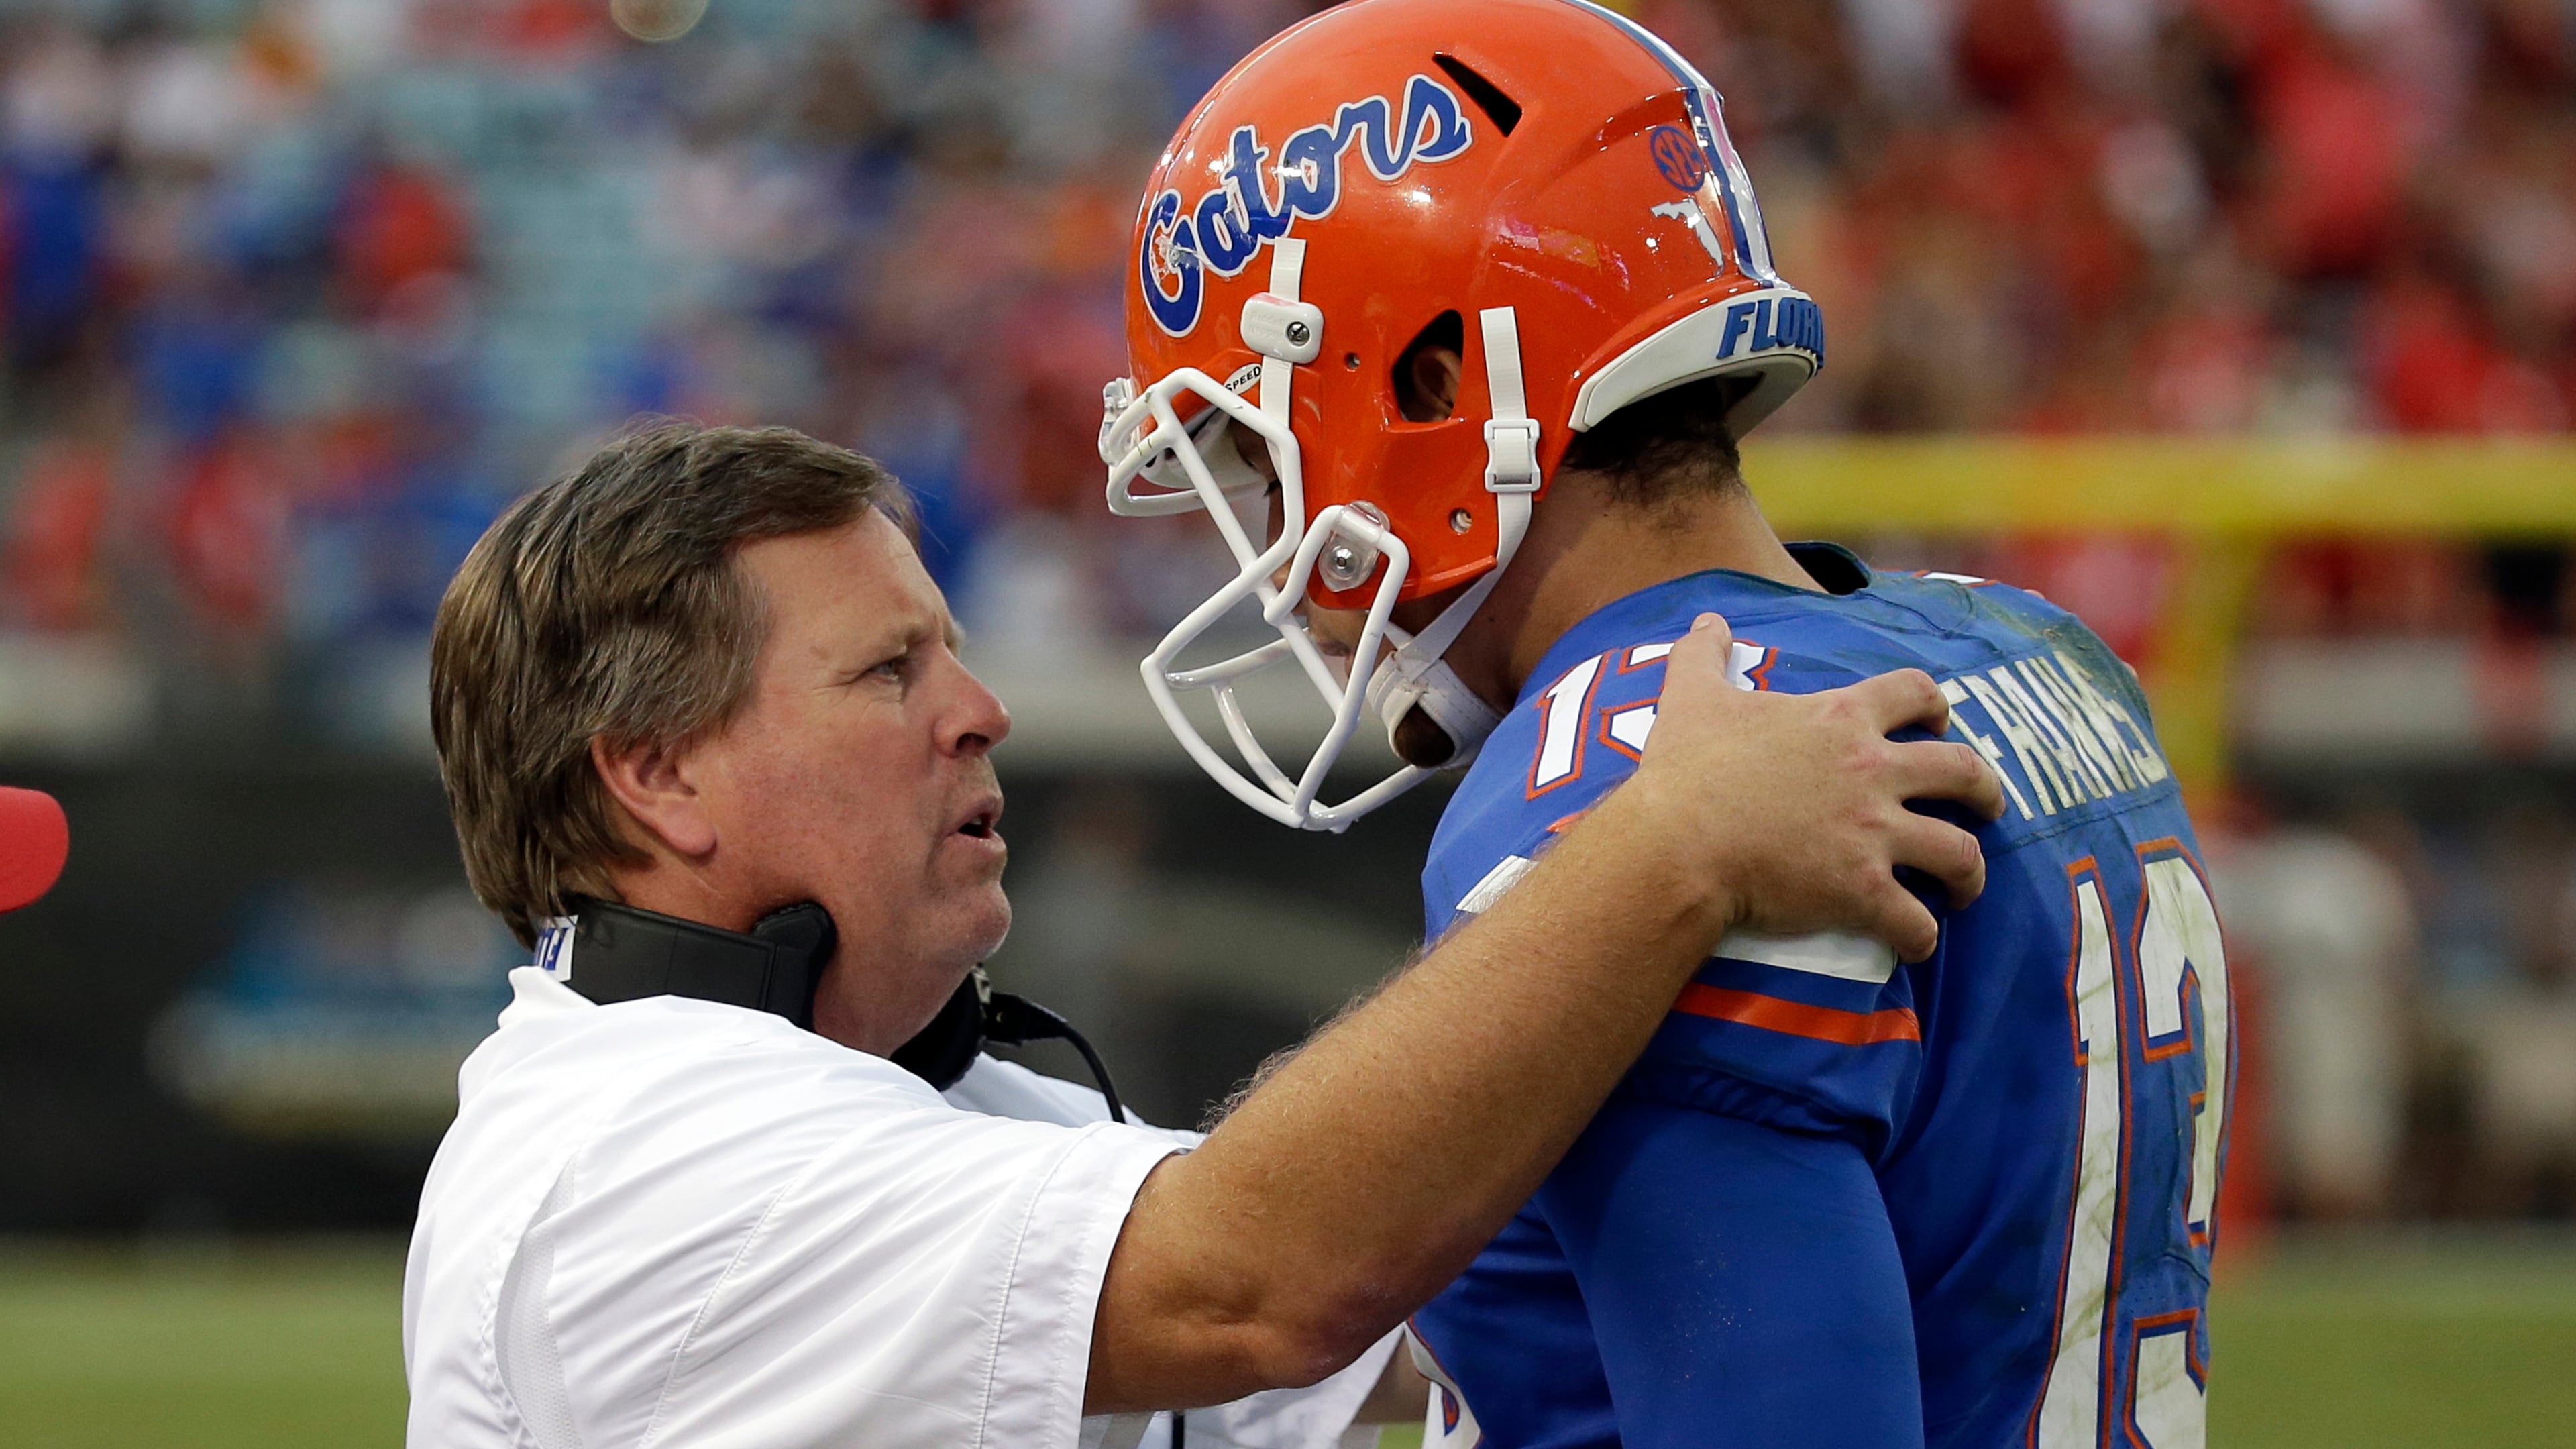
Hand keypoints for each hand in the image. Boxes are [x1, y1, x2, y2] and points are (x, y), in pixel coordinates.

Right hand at [1621, 612, 2003, 961]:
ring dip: (1970, 872)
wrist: (1676, 842)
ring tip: (1964, 887)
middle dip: (1985, 790)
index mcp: (1841, 719)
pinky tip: (1916, 941)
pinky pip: (1915, 921)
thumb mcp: (1692, 695)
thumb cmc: (1685, 770)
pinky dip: (1922, 936)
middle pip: (1962, 771)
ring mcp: (1874, 834)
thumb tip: (1706, 619)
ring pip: (1958, 851)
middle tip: (1985, 806)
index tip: (1938, 723)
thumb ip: (1705, 653)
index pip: (1916, 692)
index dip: (1936, 706)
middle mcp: (1873, 771)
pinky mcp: (1862, 891)